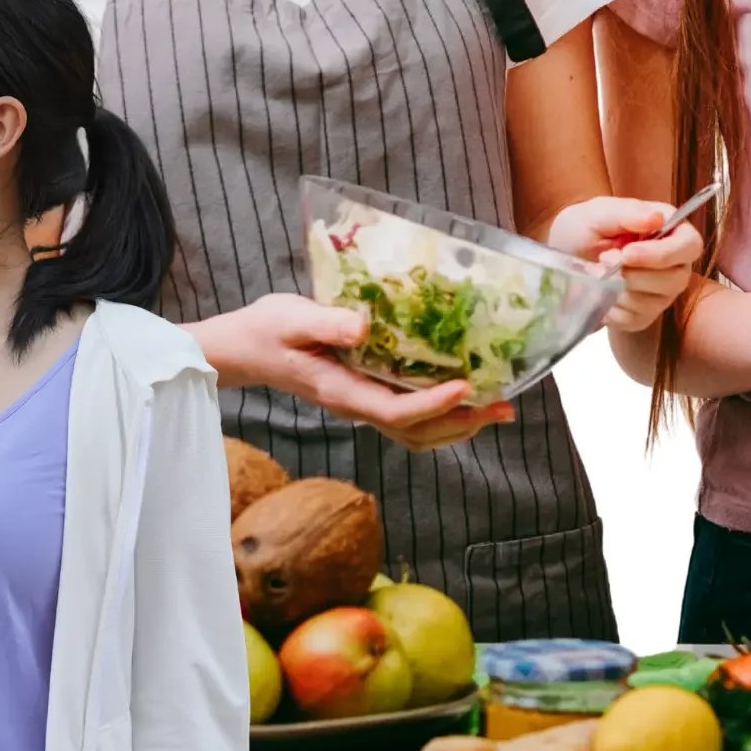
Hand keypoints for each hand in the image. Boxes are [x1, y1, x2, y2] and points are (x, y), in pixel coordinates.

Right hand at [191, 293, 515, 451]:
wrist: (245, 347)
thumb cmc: (267, 328)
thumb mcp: (291, 317)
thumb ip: (327, 322)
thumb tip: (365, 327)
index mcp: (340, 391)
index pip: (394, 411)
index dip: (433, 404)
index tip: (467, 385)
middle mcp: (355, 407)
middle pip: (416, 432)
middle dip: (462, 423)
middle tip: (505, 405)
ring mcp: (361, 405)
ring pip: (417, 433)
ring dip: (460, 425)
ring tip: (498, 408)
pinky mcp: (365, 394)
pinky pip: (409, 419)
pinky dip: (443, 415)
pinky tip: (465, 397)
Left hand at [544, 196, 704, 331]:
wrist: (562, 260)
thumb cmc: (582, 229)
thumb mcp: (596, 214)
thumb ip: (627, 213)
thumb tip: (657, 217)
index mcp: (669, 229)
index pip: (689, 245)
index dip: (663, 254)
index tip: (627, 254)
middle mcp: (673, 262)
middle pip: (676, 279)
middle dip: (635, 275)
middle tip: (603, 259)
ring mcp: (661, 291)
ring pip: (656, 301)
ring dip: (619, 289)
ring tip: (596, 272)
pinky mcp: (644, 314)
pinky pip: (636, 318)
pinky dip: (612, 307)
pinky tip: (600, 292)